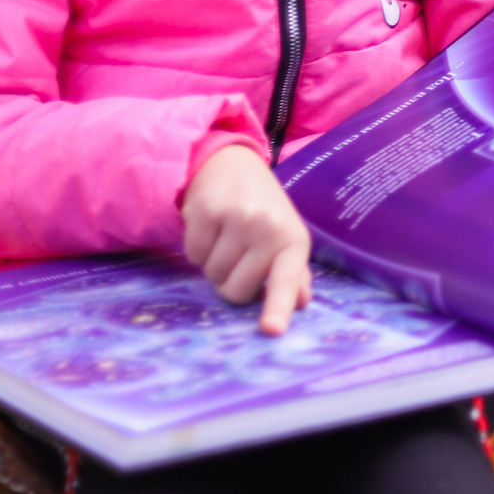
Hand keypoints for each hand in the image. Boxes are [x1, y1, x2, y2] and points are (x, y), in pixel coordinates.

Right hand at [182, 145, 314, 334]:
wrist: (231, 163)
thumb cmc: (262, 209)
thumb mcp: (285, 236)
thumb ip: (293, 272)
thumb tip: (302, 302)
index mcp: (294, 240)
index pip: (286, 280)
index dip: (277, 307)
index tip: (271, 330)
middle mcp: (269, 228)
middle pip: (237, 291)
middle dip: (231, 282)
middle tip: (238, 255)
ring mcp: (238, 218)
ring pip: (212, 275)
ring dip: (213, 264)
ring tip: (224, 237)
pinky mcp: (207, 211)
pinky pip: (192, 255)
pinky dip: (196, 249)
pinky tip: (209, 228)